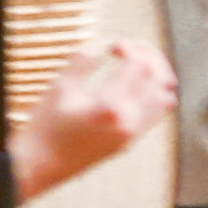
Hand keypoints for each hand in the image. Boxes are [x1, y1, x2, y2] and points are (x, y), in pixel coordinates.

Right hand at [12, 40, 174, 191]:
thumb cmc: (46, 127)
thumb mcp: (59, 88)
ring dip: (156, 75)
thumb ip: (82, 62)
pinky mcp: (132, 140)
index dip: (129, 48)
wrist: (43, 165)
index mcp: (111, 106)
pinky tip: (135, 85)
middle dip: (149, 56)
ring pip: (165, 97)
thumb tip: (100, 42)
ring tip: (138, 63)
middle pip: (158, 78)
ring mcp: (133, 133)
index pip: (138, 66)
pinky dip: (154, 93)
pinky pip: (157, 113)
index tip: (112, 44)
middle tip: (131, 46)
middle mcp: (129, 121)